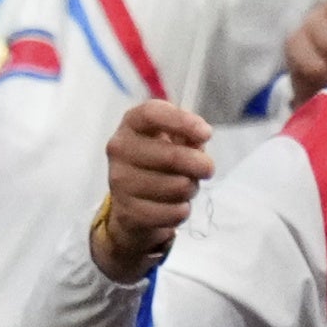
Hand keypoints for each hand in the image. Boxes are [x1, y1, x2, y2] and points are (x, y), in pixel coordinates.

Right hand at [92, 100, 214, 282]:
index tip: (207, 134)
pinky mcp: (128, 212)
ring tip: (184, 186)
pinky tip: (174, 204)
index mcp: (132, 124)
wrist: (133, 201)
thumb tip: (200, 137)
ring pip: (179, 186)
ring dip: (192, 188)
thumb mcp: (175, 139)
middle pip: (173, 156)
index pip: (152, 114)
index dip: (183, 122)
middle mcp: (120, 149)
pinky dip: (183, 210)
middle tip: (206, 169)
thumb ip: (189, 133)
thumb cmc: (160, 160)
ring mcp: (119, 181)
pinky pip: (174, 212)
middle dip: (202, 165)